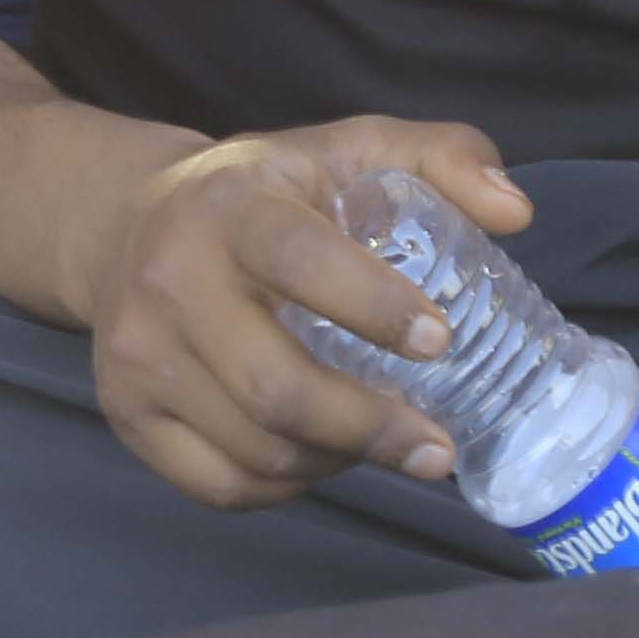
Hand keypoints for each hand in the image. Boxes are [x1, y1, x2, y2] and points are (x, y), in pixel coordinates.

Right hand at [67, 117, 534, 512]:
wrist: (123, 222)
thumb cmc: (264, 193)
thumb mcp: (347, 150)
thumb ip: (440, 158)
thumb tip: (515, 214)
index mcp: (228, 207)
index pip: (297, 258)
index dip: (372, 305)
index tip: (439, 341)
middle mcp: (168, 281)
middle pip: (275, 388)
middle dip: (372, 429)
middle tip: (437, 447)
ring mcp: (136, 355)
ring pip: (256, 448)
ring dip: (336, 461)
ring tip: (381, 443)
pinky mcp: (126, 411)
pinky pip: (221, 484)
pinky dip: (285, 487)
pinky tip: (319, 456)